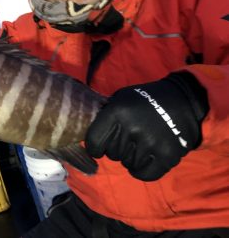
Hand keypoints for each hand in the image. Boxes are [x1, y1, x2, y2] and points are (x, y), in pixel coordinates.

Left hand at [85, 73, 207, 180]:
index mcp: (117, 112)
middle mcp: (132, 128)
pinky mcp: (167, 156)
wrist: (182, 101)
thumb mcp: (120, 99)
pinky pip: (144, 174)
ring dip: (131, 158)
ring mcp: (150, 143)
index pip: (93, 141)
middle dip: (117, 148)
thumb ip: (105, 116)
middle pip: (112, 154)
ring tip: (140, 144)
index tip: (100, 146)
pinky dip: (142, 170)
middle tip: (129, 138)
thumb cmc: (144, 100)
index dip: (94, 146)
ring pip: (128, 164)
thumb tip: (90, 137)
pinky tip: (146, 159)